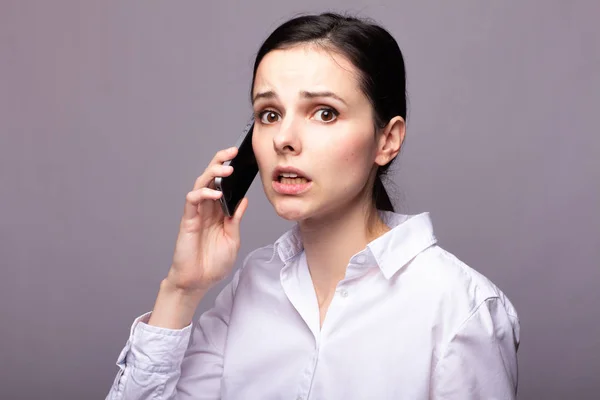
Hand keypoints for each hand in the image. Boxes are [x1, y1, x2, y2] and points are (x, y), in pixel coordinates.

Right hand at [166, 147, 248, 293]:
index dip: (230, 170)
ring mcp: (196, 213)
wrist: (198, 282)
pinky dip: (203, 194)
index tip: (243, 158)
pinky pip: (192, 200)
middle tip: (233, 151)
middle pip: (211, 177)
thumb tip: (243, 199)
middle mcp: (207, 208)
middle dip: (220, 161)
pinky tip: (215, 194)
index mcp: (219, 211)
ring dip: (213, 173)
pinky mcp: (188, 220)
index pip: (224, 184)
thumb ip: (236, 219)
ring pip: (201, 184)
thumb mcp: (232, 239)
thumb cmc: (213, 263)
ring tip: (227, 169)